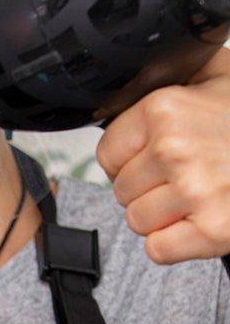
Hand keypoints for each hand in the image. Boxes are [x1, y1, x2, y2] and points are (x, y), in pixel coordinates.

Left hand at [97, 44, 229, 263]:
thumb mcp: (215, 76)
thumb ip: (168, 73)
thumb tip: (125, 81)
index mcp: (163, 110)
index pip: (106, 155)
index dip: (131, 162)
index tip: (156, 159)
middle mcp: (174, 148)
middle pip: (121, 190)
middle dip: (148, 189)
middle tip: (186, 178)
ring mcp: (194, 190)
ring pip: (137, 221)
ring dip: (162, 217)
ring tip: (196, 198)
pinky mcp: (214, 229)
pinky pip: (158, 250)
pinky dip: (174, 244)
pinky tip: (198, 222)